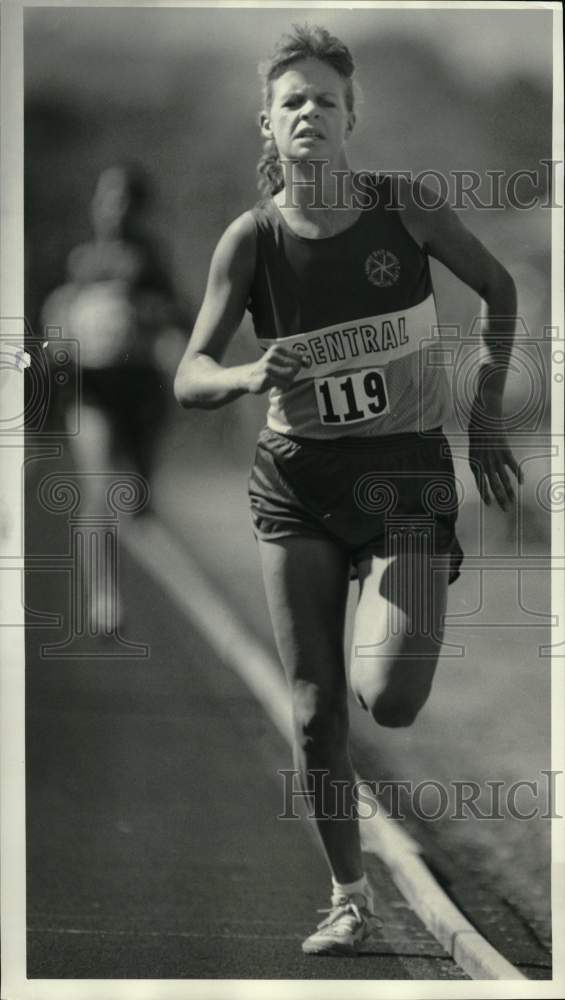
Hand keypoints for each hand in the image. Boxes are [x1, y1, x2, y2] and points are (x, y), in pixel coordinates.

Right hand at [244, 344, 305, 393]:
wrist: (247, 377)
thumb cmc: (267, 368)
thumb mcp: (278, 359)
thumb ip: (293, 359)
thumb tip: (308, 362)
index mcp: (276, 349)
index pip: (298, 357)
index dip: (300, 364)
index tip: (294, 369)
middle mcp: (272, 356)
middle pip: (296, 366)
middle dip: (294, 373)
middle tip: (285, 376)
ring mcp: (268, 367)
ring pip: (291, 376)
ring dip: (288, 380)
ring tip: (280, 380)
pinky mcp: (266, 378)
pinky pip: (285, 384)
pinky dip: (283, 386)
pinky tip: (276, 385)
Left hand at [468, 395, 522, 509]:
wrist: (484, 413)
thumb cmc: (477, 428)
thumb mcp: (473, 445)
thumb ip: (478, 458)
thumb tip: (482, 468)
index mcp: (474, 460)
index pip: (480, 482)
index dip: (485, 494)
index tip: (490, 504)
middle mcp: (484, 461)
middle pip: (492, 484)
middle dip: (499, 498)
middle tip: (505, 509)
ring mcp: (495, 456)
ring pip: (503, 478)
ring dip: (509, 491)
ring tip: (512, 502)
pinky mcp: (504, 449)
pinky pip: (512, 465)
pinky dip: (517, 473)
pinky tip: (521, 483)